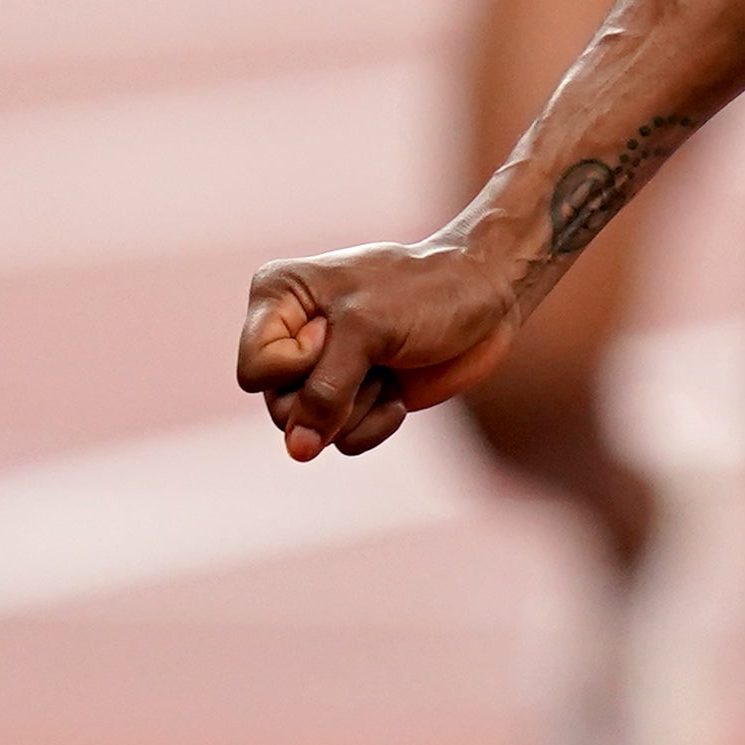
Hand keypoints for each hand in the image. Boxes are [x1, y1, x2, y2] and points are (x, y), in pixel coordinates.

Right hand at [237, 239, 522, 461]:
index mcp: (278, 297)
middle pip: (278, 407)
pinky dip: (376, 422)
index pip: (255, 370)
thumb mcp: (368, 329)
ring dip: (359, 406)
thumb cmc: (428, 292)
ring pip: (309, 431)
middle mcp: (291, 335)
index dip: (298, 365)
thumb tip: (297, 452)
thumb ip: (324, 391)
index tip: (340, 329)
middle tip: (372, 351)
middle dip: (333, 391)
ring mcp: (322, 371)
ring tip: (387, 364)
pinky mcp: (355, 400)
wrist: (489, 295)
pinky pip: (343, 442)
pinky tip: (398, 391)